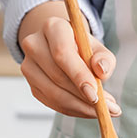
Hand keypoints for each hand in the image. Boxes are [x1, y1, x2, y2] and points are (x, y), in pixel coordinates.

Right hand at [18, 0, 121, 117]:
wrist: (63, 48)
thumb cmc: (83, 48)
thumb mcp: (98, 48)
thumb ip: (104, 59)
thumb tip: (101, 71)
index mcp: (53, 27)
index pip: (62, 53)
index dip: (79, 75)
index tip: (95, 95)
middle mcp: (34, 44)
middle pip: (57, 76)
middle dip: (83, 97)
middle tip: (107, 108)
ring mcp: (29, 66)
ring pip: (53, 93)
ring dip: (80, 107)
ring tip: (102, 110)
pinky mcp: (31, 84)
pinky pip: (51, 103)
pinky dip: (72, 109)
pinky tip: (87, 109)